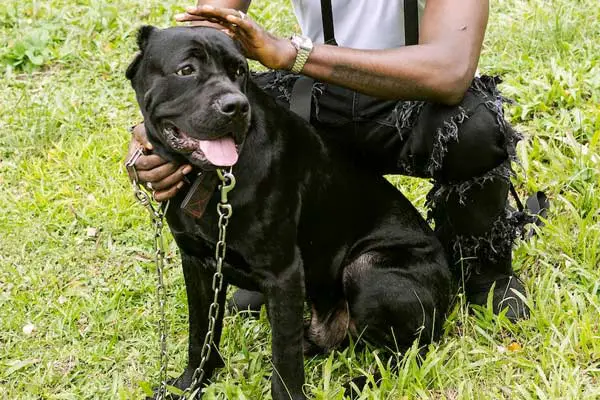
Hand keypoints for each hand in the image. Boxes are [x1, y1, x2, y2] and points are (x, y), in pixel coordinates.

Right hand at [125, 123, 192, 201]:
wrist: (154, 142)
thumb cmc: (147, 136)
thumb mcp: (141, 131)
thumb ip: (143, 136)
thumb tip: (150, 146)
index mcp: (131, 162)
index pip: (145, 163)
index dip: (159, 159)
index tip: (170, 153)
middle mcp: (137, 175)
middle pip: (152, 176)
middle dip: (170, 169)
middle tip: (182, 162)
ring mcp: (145, 184)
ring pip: (158, 186)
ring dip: (174, 178)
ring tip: (186, 168)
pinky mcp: (154, 191)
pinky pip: (160, 197)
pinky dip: (171, 191)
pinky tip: (181, 182)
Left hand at [175, 5, 296, 69]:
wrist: (275, 54)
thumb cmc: (257, 50)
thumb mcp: (236, 47)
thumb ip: (225, 43)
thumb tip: (211, 46)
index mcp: (229, 26)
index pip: (209, 20)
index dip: (194, 19)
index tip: (179, 19)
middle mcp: (235, 22)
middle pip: (214, 15)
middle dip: (198, 14)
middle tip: (182, 13)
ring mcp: (245, 25)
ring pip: (227, 15)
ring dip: (215, 12)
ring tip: (202, 10)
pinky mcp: (254, 30)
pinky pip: (244, 24)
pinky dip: (236, 20)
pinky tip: (227, 18)